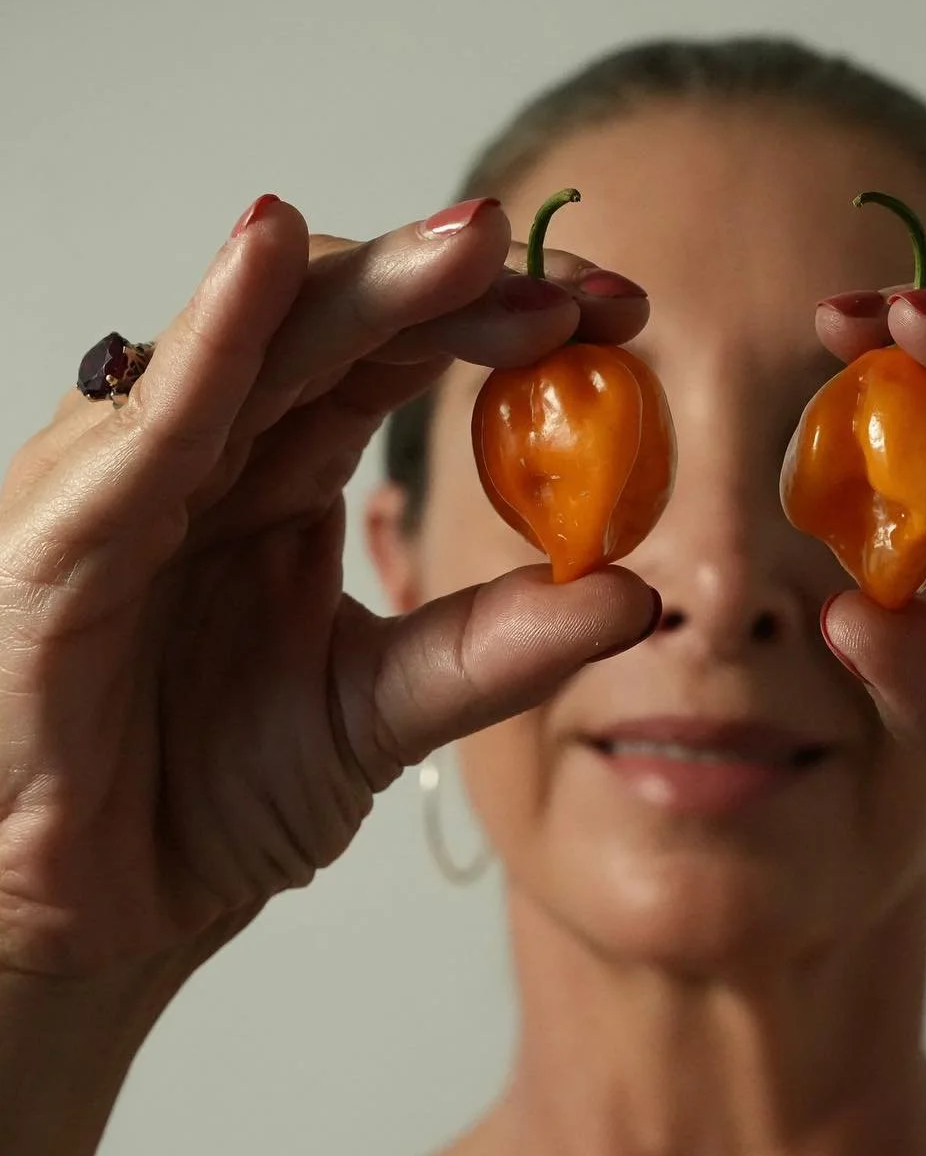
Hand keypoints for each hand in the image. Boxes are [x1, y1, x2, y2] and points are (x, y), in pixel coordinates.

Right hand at [0, 195, 657, 983]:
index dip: (500, 319)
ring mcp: (126, 483)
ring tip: (474, 242)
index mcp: (276, 475)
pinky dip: (207, 345)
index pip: (393, 353)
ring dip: (360, 282)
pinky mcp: (57, 540)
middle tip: (579, 287)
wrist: (92, 913)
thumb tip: (637, 594)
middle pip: (331, 321)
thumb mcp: (382, 715)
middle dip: (456, 284)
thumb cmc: (206, 799)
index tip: (620, 318)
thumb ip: (494, 651)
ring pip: (243, 344)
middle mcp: (205, 454)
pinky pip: (140, 433)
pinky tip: (268, 256)